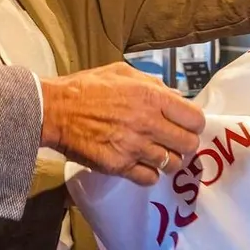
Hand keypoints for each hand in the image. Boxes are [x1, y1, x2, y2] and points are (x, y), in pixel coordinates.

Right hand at [40, 62, 203, 186]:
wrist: (55, 110)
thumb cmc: (87, 87)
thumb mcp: (122, 72)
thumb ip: (153, 84)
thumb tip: (177, 97)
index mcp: (150, 96)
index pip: (194, 118)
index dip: (193, 123)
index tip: (186, 124)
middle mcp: (147, 123)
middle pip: (189, 144)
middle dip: (184, 142)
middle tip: (173, 140)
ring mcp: (134, 147)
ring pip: (172, 164)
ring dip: (167, 159)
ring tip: (156, 152)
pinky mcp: (120, 166)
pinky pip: (150, 178)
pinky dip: (149, 173)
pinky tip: (140, 163)